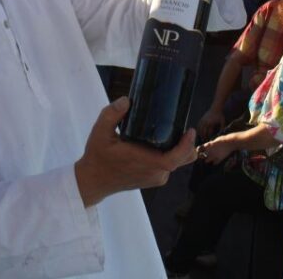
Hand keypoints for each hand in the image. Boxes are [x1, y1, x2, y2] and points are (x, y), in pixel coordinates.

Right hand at [75, 97, 196, 206]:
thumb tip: (126, 100)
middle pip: (182, 159)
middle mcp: (155, 173)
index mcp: (146, 162)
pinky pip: (169, 166)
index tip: (189, 130)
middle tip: (180, 125)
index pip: (175, 158)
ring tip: (170, 132)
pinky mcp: (154, 180)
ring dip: (178, 149)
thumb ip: (111, 114)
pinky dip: (170, 155)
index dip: (186, 145)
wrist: (93, 181)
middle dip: (186, 143)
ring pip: (178, 163)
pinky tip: (160, 143)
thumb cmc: (98, 156)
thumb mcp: (100, 132)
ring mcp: (156, 178)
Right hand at [197, 108, 224, 140]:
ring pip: (199, 129)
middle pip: (203, 132)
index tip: (208, 141)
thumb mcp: (222, 121)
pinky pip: (198, 125)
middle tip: (204, 141)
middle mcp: (205, 122)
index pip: (208, 133)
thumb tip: (221, 133)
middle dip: (203, 137)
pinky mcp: (201, 118)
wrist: (216, 107)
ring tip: (200, 138)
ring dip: (200, 134)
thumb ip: (222, 127)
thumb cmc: (220, 115)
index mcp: (210, 123)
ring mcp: (202, 120)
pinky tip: (198, 132)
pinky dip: (198, 129)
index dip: (208, 137)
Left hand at [199, 134, 236, 164]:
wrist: (231, 142)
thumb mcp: (215, 140)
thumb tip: (208, 147)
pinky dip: (214, 162)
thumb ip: (210, 144)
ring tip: (210, 158)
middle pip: (201, 156)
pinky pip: (214, 163)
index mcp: (208, 145)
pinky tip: (216, 160)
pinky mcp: (219, 158)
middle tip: (204, 156)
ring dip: (208, 159)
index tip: (200, 151)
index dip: (198, 151)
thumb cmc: (223, 139)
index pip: (199, 149)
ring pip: (206, 161)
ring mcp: (214, 155)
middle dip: (202, 156)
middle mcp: (210, 150)